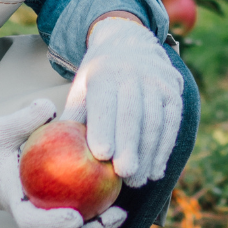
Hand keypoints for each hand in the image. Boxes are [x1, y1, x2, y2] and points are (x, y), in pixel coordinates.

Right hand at [0, 100, 126, 227]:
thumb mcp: (1, 128)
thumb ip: (23, 119)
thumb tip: (48, 107)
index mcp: (14, 201)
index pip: (31, 221)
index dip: (52, 224)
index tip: (75, 218)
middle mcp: (30, 214)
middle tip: (114, 216)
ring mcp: (43, 216)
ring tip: (121, 213)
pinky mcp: (55, 210)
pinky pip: (78, 215)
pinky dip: (97, 210)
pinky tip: (118, 192)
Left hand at [61, 15, 184, 188]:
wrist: (131, 46)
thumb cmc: (98, 79)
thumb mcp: (81, 89)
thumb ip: (73, 118)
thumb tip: (53, 153)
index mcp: (104, 73)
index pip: (105, 102)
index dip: (104, 127)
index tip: (101, 155)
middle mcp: (134, 74)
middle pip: (133, 114)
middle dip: (130, 146)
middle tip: (124, 176)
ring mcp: (158, 83)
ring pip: (155, 122)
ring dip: (148, 155)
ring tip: (137, 181)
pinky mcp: (174, 94)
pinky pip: (171, 125)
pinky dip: (164, 150)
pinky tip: (155, 171)